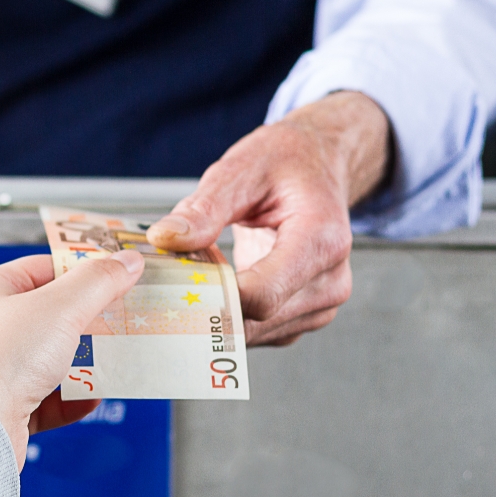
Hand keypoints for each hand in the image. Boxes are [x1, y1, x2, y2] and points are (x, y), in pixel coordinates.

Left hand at [0, 251, 143, 467]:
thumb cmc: (4, 357)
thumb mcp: (60, 308)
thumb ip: (98, 282)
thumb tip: (128, 260)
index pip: (43, 269)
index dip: (82, 271)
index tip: (118, 276)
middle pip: (51, 317)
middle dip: (90, 321)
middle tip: (125, 320)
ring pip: (52, 361)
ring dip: (86, 363)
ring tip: (116, 360)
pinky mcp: (6, 409)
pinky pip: (47, 400)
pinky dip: (72, 400)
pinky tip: (93, 397)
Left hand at [147, 91, 390, 345]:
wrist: (318, 165)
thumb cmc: (285, 163)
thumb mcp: (240, 169)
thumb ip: (203, 208)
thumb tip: (164, 238)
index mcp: (322, 240)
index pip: (262, 296)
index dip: (213, 294)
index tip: (178, 275)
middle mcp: (331, 281)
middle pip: (254, 320)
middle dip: (209, 302)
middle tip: (181, 270)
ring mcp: (321, 305)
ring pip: (253, 333)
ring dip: (219, 310)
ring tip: (209, 267)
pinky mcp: (305, 317)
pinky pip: (259, 332)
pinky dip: (232, 314)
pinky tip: (223, 283)